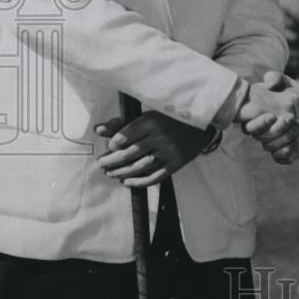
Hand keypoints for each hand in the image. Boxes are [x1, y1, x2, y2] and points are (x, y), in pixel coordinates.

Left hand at [95, 111, 216, 186]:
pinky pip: (155, 176)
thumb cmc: (170, 119)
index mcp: (153, 121)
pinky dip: (139, 182)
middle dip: (112, 161)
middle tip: (102, 164)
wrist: (200, 125)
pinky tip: (127, 182)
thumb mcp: (148, 116)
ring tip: (111, 173)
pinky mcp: (176, 163)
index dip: (114, 143)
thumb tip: (98, 130)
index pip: (127, 135)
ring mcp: (169, 152)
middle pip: (131, 153)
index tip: (109, 147)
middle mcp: (161, 137)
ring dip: (122, 172)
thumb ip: (122, 123)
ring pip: (141, 166)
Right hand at [236, 71, 298, 163]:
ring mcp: (274, 143)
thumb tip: (268, 79)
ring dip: (284, 137)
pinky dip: (285, 153)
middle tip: (291, 117)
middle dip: (276, 129)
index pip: (249, 127)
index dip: (258, 123)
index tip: (271, 115)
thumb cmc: (298, 97)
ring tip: (297, 125)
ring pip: (270, 147)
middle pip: (261, 138)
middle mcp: (264, 133)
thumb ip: (276, 79)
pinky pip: (281, 158)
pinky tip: (294, 144)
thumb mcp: (288, 85)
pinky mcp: (286, 152)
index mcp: (259, 118)